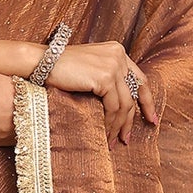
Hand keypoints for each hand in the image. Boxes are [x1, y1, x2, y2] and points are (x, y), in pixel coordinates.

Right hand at [43, 41, 158, 145]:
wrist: (41, 62)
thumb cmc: (60, 68)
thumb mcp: (90, 69)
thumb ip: (106, 78)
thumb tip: (119, 106)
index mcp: (117, 51)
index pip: (140, 79)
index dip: (147, 101)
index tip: (152, 119)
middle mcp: (118, 56)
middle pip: (134, 94)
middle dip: (131, 119)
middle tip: (127, 138)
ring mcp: (113, 66)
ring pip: (125, 104)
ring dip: (119, 126)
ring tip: (112, 141)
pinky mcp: (104, 78)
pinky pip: (113, 107)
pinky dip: (110, 123)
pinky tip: (104, 133)